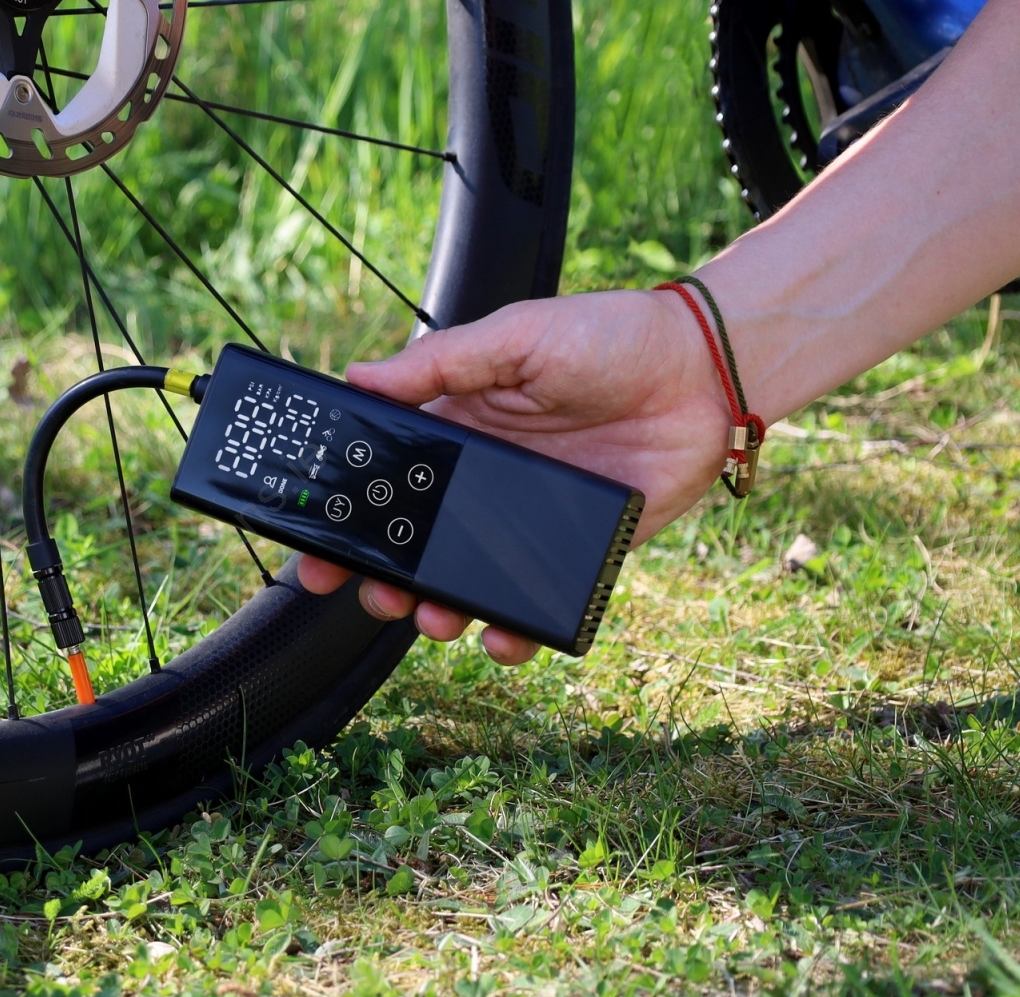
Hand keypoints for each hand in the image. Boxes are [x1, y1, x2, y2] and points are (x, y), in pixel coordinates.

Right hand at [298, 288, 731, 663]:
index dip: (347, 514)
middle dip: (381, 579)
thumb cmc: (611, 337)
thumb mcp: (515, 336)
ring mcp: (528, 523)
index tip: (313, 543)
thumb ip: (439, 362)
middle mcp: (486, 484)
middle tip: (367, 594)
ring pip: (465, 584)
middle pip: (415, 546)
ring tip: (430, 617)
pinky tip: (499, 638)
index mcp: (459, 430)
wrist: (705, 371)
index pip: (386, 481)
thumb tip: (357, 376)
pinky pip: (537, 603)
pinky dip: (514, 632)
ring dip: (437, 611)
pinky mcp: (579, 552)